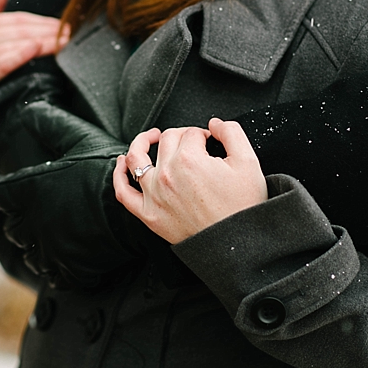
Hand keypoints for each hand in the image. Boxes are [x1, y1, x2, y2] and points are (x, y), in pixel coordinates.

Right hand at [0, 0, 68, 116]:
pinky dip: (18, 55)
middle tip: (69, 35)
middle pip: (17, 31)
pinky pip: (0, 63)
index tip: (64, 25)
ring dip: (40, 43)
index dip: (41, 21)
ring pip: (11, 45)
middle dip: (46, 32)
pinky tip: (35, 49)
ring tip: (62, 44)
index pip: (16, 19)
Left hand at [0, 102, 146, 287]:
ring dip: (36, 246)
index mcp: (31, 191)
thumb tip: (31, 109)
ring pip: (30, 253)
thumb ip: (53, 125)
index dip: (7, 191)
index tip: (12, 190)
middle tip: (37, 214)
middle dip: (21, 220)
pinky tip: (66, 258)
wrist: (136, 212)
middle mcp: (33, 222)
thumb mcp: (81, 141)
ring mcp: (49, 248)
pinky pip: (53, 275)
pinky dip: (56, 269)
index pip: (1, 194)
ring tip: (51, 237)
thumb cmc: (108, 173)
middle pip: (13, 227)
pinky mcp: (68, 268)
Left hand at [114, 118, 267, 243]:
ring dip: (141, 142)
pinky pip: (123, 192)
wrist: (237, 244)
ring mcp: (154, 195)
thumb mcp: (248, 162)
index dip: (203, 134)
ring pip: (137, 158)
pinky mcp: (148, 214)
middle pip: (166, 140)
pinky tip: (122, 163)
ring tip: (150, 137)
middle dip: (181, 136)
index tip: (210, 142)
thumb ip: (232, 133)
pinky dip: (118, 175)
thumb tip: (214, 124)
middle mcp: (166, 175)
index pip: (191, 133)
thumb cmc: (243, 206)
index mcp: (189, 160)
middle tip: (192, 142)